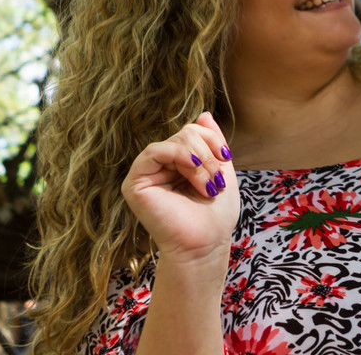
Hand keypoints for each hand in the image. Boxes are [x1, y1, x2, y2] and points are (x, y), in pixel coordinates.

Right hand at [121, 112, 239, 264]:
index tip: (226, 158)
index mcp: (177, 163)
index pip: (192, 131)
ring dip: (200, 161)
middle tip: (216, 182)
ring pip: (176, 141)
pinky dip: (180, 156)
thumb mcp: (220, 171)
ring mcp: (145, 174)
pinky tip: (193, 172)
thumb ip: (212, 142)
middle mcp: (159, 166)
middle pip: (186, 133)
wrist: (204, 245)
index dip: (212, 139)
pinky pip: (155, 151)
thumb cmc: (214, 216)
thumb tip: (204, 114)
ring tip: (207, 186)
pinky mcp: (134, 184)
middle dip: (208, 154)